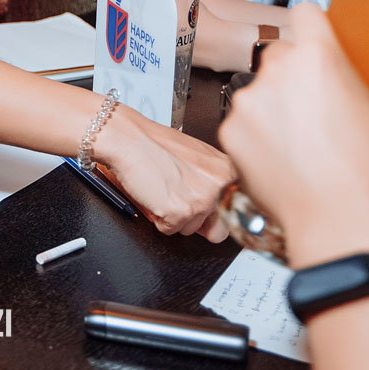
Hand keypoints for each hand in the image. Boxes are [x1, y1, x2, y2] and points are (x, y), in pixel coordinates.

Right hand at [97, 106, 235, 241]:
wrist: (129, 139)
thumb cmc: (156, 144)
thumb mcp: (199, 158)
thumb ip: (214, 183)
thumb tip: (219, 211)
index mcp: (228, 171)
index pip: (239, 212)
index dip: (219, 215)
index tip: (213, 212)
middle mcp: (219, 186)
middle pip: (218, 229)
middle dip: (199, 222)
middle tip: (182, 200)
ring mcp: (201, 201)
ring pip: (190, 229)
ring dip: (175, 216)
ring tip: (164, 189)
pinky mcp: (178, 213)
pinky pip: (169, 229)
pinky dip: (158, 217)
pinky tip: (155, 195)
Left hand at [218, 4, 368, 265]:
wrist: (340, 221)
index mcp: (319, 57)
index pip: (305, 12)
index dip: (313, 26)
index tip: (317, 39)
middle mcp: (277, 71)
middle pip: (280, 55)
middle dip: (294, 73)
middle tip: (315, 103)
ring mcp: (248, 102)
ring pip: (259, 92)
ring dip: (274, 107)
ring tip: (299, 140)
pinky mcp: (230, 132)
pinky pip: (243, 125)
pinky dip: (256, 138)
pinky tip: (282, 159)